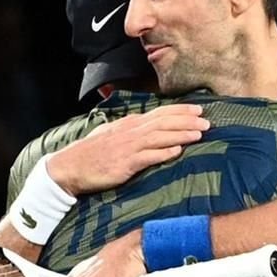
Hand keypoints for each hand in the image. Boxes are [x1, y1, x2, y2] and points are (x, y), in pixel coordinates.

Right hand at [47, 104, 209, 194]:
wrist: (69, 167)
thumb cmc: (90, 153)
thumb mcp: (111, 135)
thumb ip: (130, 131)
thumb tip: (147, 128)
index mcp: (128, 124)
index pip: (159, 113)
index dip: (180, 110)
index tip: (198, 109)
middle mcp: (130, 132)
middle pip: (163, 122)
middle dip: (186, 120)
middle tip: (207, 120)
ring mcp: (128, 147)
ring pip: (160, 137)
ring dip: (181, 133)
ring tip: (199, 133)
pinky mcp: (125, 164)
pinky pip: (148, 157)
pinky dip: (163, 152)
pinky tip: (177, 150)